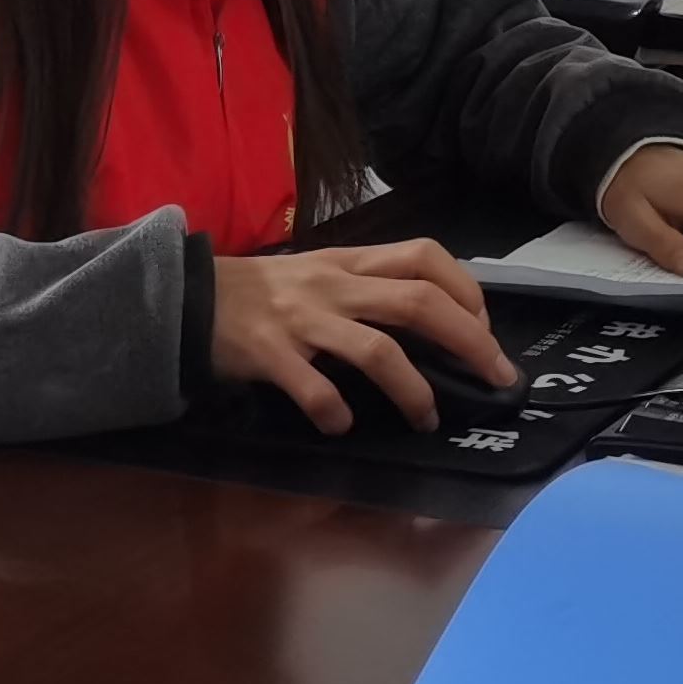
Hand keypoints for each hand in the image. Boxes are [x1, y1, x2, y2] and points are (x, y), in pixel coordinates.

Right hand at [209, 239, 517, 434]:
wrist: (185, 296)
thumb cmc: (263, 291)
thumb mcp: (319, 272)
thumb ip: (368, 286)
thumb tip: (434, 318)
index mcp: (350, 262)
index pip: (425, 257)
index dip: (467, 291)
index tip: (485, 329)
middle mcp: (334, 285)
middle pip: (419, 303)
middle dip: (470, 342)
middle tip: (497, 378)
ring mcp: (303, 319)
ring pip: (378, 350)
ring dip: (414, 391)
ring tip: (428, 419)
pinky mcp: (269, 354)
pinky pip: (313, 387)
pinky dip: (335, 411)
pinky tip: (342, 426)